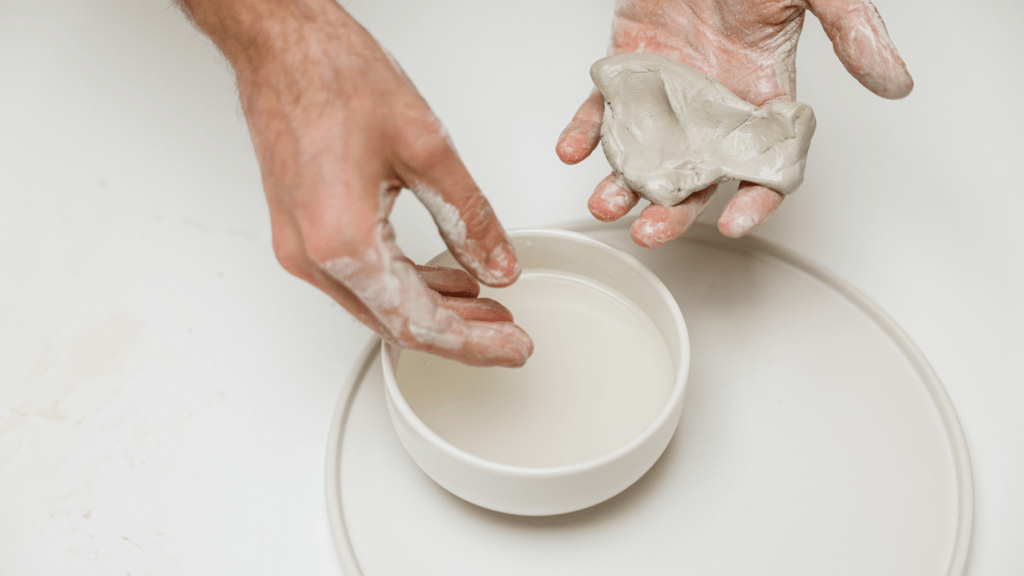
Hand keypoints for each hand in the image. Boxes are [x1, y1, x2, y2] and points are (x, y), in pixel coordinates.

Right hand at [179, 0, 532, 366]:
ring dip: (434, 312)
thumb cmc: (334, 78)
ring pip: (378, 306)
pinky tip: (443, 279)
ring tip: (485, 308)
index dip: (473, 344)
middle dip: (459, 335)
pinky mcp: (302, 234)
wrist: (283, 47)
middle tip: (507, 337)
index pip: (418, 321)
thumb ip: (469, 218)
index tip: (511, 348)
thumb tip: (498, 264)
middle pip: (396, 324)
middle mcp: (313, 255)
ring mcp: (301, 247)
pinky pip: (360, 280)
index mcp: (343, 240)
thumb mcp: (426, 148)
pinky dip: (405, 286)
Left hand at [556, 0, 912, 246]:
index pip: (765, 163)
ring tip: (606, 202)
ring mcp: (667, 89)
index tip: (735, 222)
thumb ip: (852, 32)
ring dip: (624, 183)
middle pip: (697, 174)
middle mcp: (713, 102)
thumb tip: (896, 82)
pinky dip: (585, 131)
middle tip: (651, 232)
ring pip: (645, 152)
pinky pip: (602, 110)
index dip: (755, 198)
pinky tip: (572, 149)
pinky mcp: (626, 68)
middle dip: (674, 209)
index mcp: (762, 92)